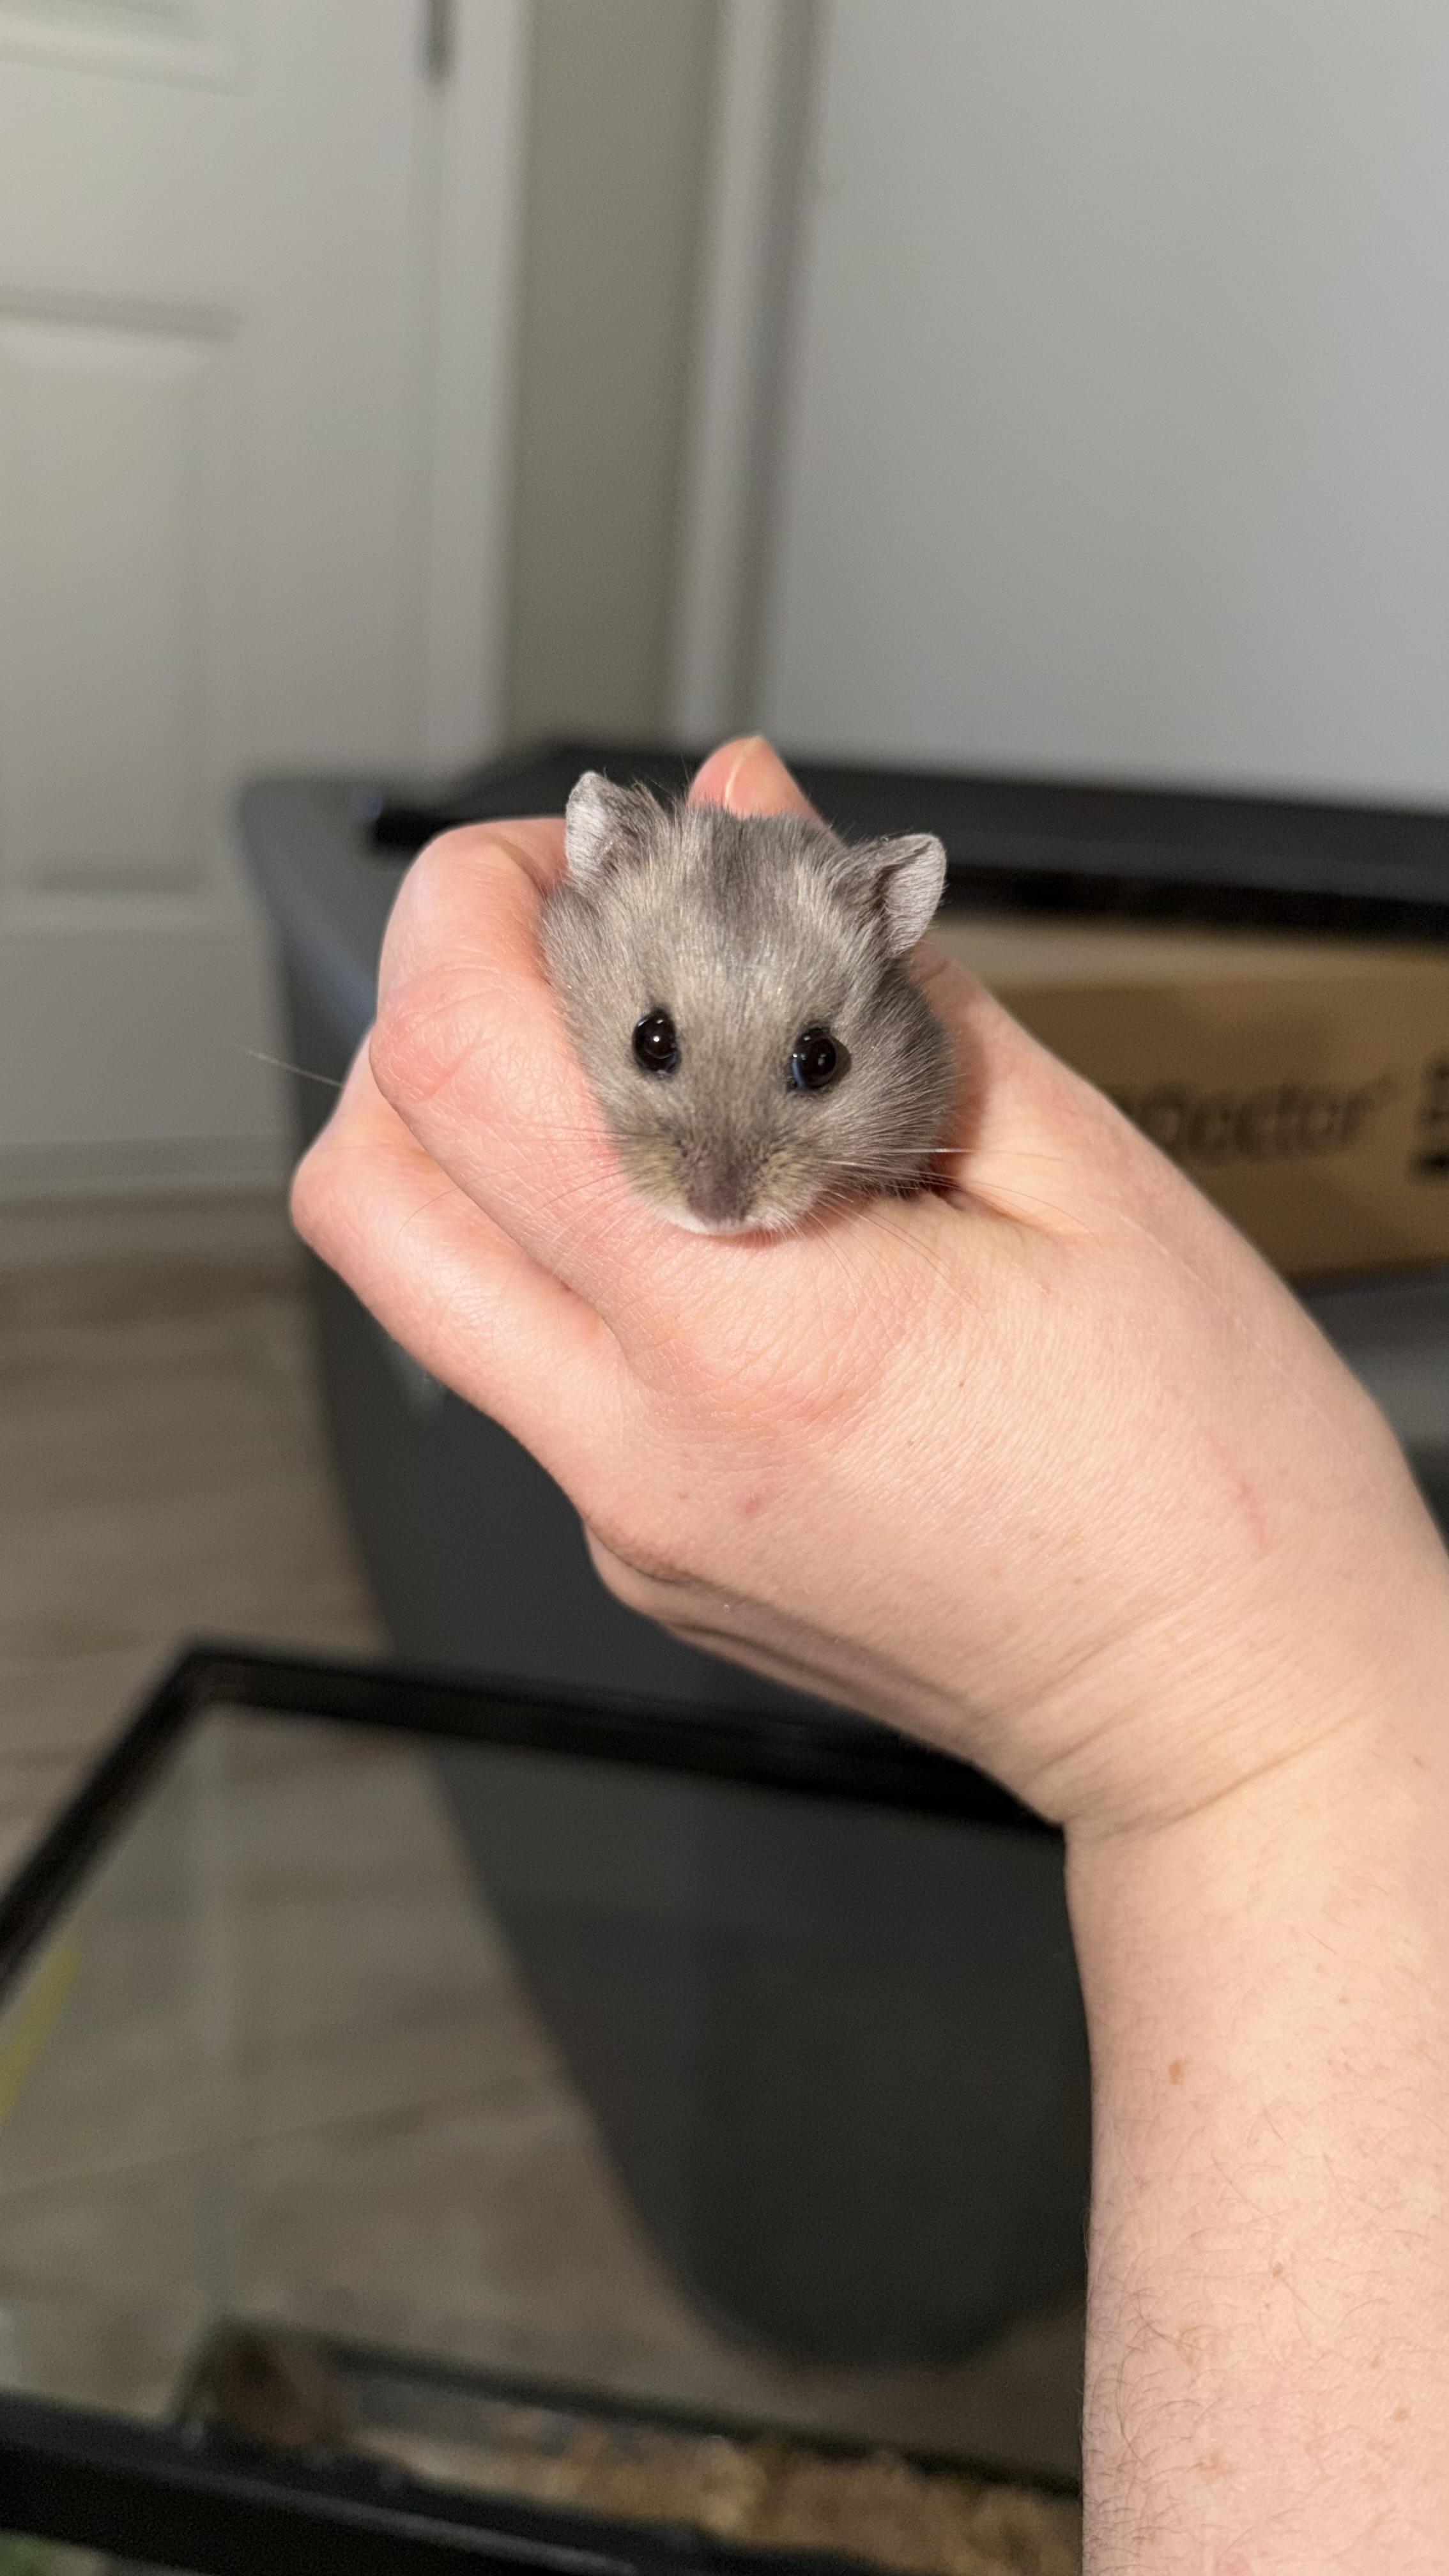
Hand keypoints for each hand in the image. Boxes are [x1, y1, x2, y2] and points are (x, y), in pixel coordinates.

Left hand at [292, 737, 1448, 1838]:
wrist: (1234, 1718)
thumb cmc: (1213, 1481)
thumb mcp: (1083, 1173)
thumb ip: (877, 980)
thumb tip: (757, 817)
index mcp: (755, 1333)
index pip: (467, 1069)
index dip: (479, 907)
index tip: (586, 856)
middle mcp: (646, 1447)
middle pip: (368, 1187)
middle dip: (428, 1014)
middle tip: (584, 954)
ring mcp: (625, 1519)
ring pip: (429, 1281)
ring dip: (487, 1135)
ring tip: (663, 1077)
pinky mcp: (642, 1554)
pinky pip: (535, 1366)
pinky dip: (583, 1249)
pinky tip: (737, 1223)